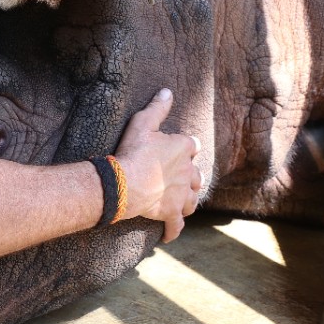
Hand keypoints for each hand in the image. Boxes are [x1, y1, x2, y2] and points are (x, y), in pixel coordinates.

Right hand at [112, 89, 202, 241]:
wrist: (126, 182)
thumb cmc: (134, 151)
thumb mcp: (143, 122)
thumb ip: (158, 107)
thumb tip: (168, 90)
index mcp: (184, 149)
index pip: (193, 146)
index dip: (187, 147)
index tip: (181, 149)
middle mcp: (189, 172)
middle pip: (197, 175)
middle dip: (192, 177)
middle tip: (185, 178)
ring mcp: (182, 195)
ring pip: (192, 200)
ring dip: (188, 200)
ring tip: (183, 202)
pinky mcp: (171, 213)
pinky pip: (176, 225)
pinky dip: (173, 230)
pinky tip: (170, 233)